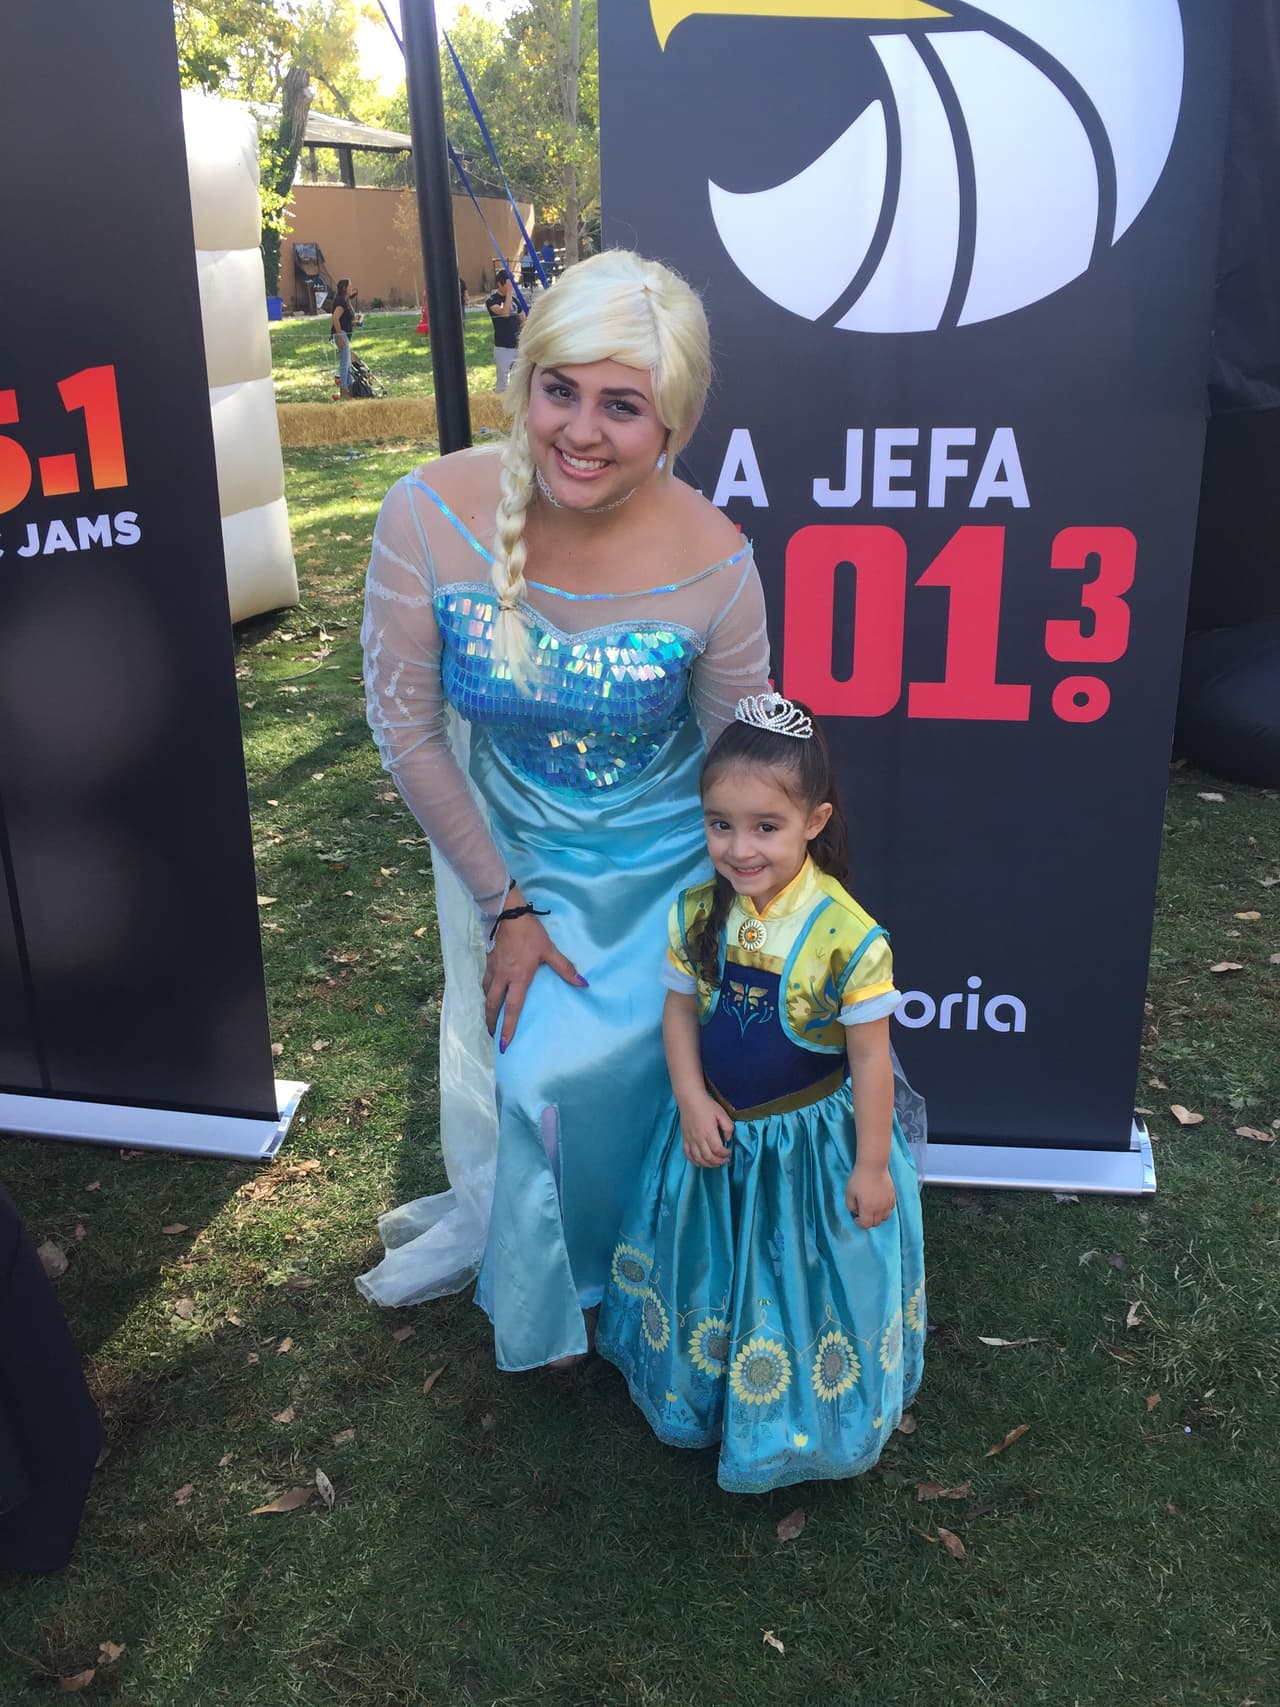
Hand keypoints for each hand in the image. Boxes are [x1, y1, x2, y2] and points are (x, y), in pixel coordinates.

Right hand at [483, 892, 585, 1050]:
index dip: (508, 1027)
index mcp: (518, 978)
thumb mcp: (549, 950)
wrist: (507, 914)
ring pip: (486, 993)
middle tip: (492, 1034)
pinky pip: (485, 980)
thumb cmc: (529, 933)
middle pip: (492, 1005)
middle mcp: (503, 977)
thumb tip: (583, 983)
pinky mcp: (488, 960)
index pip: (512, 1008)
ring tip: (489, 1015)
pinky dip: (485, 990)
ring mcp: (493, 969)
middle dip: (491, 1021)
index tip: (504, 1043)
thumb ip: (565, 967)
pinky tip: (488, 990)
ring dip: (487, 1006)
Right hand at [680, 1094, 733, 1167]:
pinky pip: (688, 1154)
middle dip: (718, 1161)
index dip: (724, 1154)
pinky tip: (700, 1162)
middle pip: (708, 1157)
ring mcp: (690, 1140)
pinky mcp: (685, 1139)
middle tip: (724, 1160)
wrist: (690, 1099)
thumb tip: (728, 1139)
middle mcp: (698, 1138)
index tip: (729, 1152)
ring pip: (698, 1158)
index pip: (717, 1150)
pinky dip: (694, 1161)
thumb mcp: (722, 1113)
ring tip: (715, 1163)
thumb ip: (728, 1127)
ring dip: (707, 1164)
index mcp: (709, 1132)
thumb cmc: (707, 1105)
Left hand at [845, 1162, 895, 1228]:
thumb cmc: (859, 1178)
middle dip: (868, 1221)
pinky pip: (890, 1208)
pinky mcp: (893, 1196)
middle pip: (876, 1223)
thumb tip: (856, 1211)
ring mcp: (888, 1203)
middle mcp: (880, 1209)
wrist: (873, 1165)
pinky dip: (885, 1209)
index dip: (859, 1224)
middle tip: (862, 1213)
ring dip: (877, 1217)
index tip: (855, 1217)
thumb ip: (850, 1206)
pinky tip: (879, 1202)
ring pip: (885, 1218)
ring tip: (872, 1209)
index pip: (866, 1225)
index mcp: (868, 1209)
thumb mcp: (849, 1193)